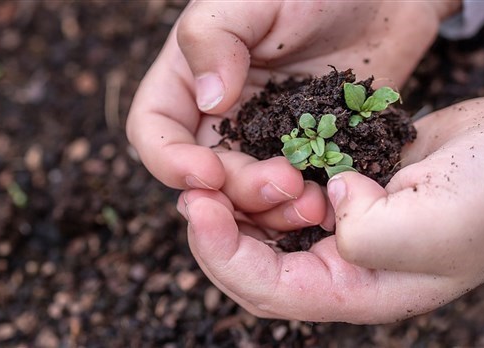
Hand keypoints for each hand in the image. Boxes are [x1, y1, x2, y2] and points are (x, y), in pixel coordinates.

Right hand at [127, 1, 458, 230]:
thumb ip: (215, 38)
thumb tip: (209, 101)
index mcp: (190, 77)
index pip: (153, 129)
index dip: (169, 160)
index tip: (207, 173)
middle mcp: (220, 115)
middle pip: (205, 175)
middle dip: (236, 190)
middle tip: (283, 184)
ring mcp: (263, 138)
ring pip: (247, 195)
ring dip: (271, 209)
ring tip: (312, 202)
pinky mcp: (305, 153)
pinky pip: (294, 192)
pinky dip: (304, 205)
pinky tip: (330, 201)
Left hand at [177, 97, 483, 323]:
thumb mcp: (433, 225)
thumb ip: (368, 233)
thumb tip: (329, 203)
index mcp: (359, 291)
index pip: (269, 289)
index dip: (224, 254)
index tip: (198, 208)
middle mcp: (343, 268)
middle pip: (255, 266)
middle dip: (217, 234)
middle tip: (191, 193)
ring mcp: (341, 230)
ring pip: (266, 232)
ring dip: (236, 208)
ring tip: (213, 176)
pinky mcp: (343, 194)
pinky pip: (287, 198)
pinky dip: (263, 184)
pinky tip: (250, 163)